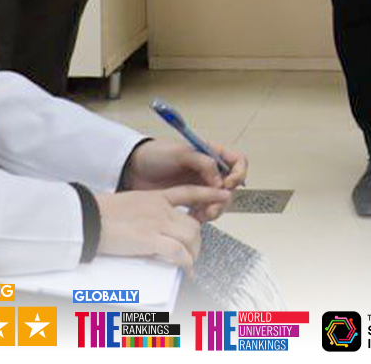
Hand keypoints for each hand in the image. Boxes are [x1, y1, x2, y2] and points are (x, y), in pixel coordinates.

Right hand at [93, 186, 224, 267]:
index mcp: (156, 197)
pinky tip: (186, 271)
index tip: (224, 196)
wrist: (87, 217)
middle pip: (193, 223)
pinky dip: (185, 263)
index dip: (209, 195)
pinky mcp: (150, 240)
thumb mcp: (129, 203)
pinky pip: (178, 253)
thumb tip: (151, 227)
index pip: (189, 193)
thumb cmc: (100, 213)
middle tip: (193, 251)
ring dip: (193, 253)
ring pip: (191, 237)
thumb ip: (146, 211)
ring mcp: (158, 224)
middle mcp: (161, 209)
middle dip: (197, 239)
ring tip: (190, 263)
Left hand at [122, 138, 247, 221]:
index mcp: (212, 154)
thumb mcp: (180, 152)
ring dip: (215, 210)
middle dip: (224, 199)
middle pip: (232, 186)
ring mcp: (201, 185)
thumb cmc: (155, 154)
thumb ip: (203, 163)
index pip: (238, 162)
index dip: (238, 174)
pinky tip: (192, 219)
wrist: (132, 170)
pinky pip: (205, 210)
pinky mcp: (191, 199)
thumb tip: (220, 180)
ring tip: (202, 216)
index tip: (227, 184)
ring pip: (220, 200)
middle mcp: (210, 170)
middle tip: (211, 209)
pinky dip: (202, 216)